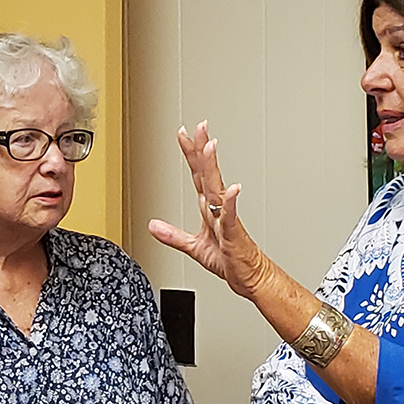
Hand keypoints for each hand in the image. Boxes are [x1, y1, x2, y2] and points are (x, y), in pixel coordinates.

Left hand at [148, 121, 268, 298]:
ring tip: (210, 147)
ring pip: (218, 190)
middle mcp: (219, 209)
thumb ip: (172, 235)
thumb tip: (153, 226)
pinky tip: (233, 190)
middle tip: (200, 127)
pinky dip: (231, 204)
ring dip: (214, 169)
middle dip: (203, 150)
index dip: (191, 154)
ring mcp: (227, 220)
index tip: (184, 134)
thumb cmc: (231, 260)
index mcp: (210, 209)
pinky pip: (231, 217)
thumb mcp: (194, 247)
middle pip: (208, 174)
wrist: (251, 277)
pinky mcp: (234, 235)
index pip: (198, 175)